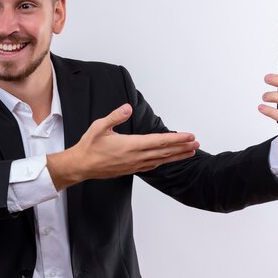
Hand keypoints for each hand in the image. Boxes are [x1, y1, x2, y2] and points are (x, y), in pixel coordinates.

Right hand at [47, 104, 199, 189]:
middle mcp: (136, 157)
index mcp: (131, 145)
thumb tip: (127, 108)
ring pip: (161, 160)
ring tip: (190, 152)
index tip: (190, 136)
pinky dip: (164, 162)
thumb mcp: (99, 127)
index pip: (159, 141)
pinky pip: (152, 166)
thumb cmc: (89, 146)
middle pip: (165, 152)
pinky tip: (168, 160)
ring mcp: (134, 164)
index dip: (177, 139)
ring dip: (176, 156)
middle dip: (182, 147)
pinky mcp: (131, 169)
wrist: (81, 165)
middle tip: (197, 143)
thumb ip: (115, 116)